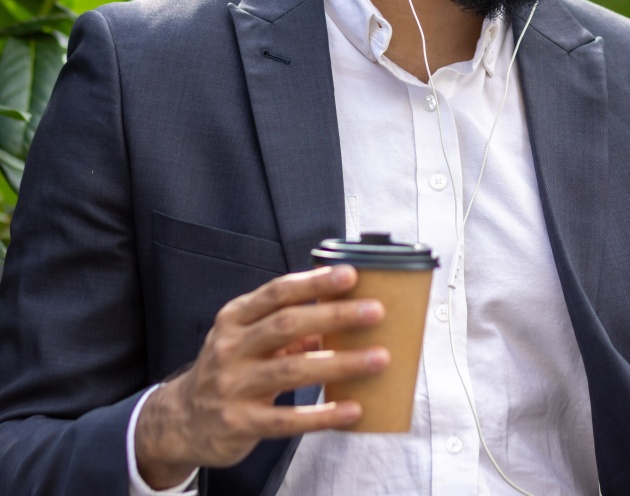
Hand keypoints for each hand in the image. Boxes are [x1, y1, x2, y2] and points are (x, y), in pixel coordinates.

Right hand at [135, 265, 387, 488]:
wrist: (182, 420)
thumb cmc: (231, 369)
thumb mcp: (250, 338)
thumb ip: (292, 325)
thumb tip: (345, 312)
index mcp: (235, 318)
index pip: (278, 292)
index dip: (314, 282)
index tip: (350, 275)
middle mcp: (231, 347)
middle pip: (287, 325)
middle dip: (334, 315)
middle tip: (375, 312)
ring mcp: (232, 386)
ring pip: (292, 370)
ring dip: (339, 363)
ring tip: (378, 358)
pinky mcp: (239, 423)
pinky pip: (286, 419)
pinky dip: (322, 415)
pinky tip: (351, 409)